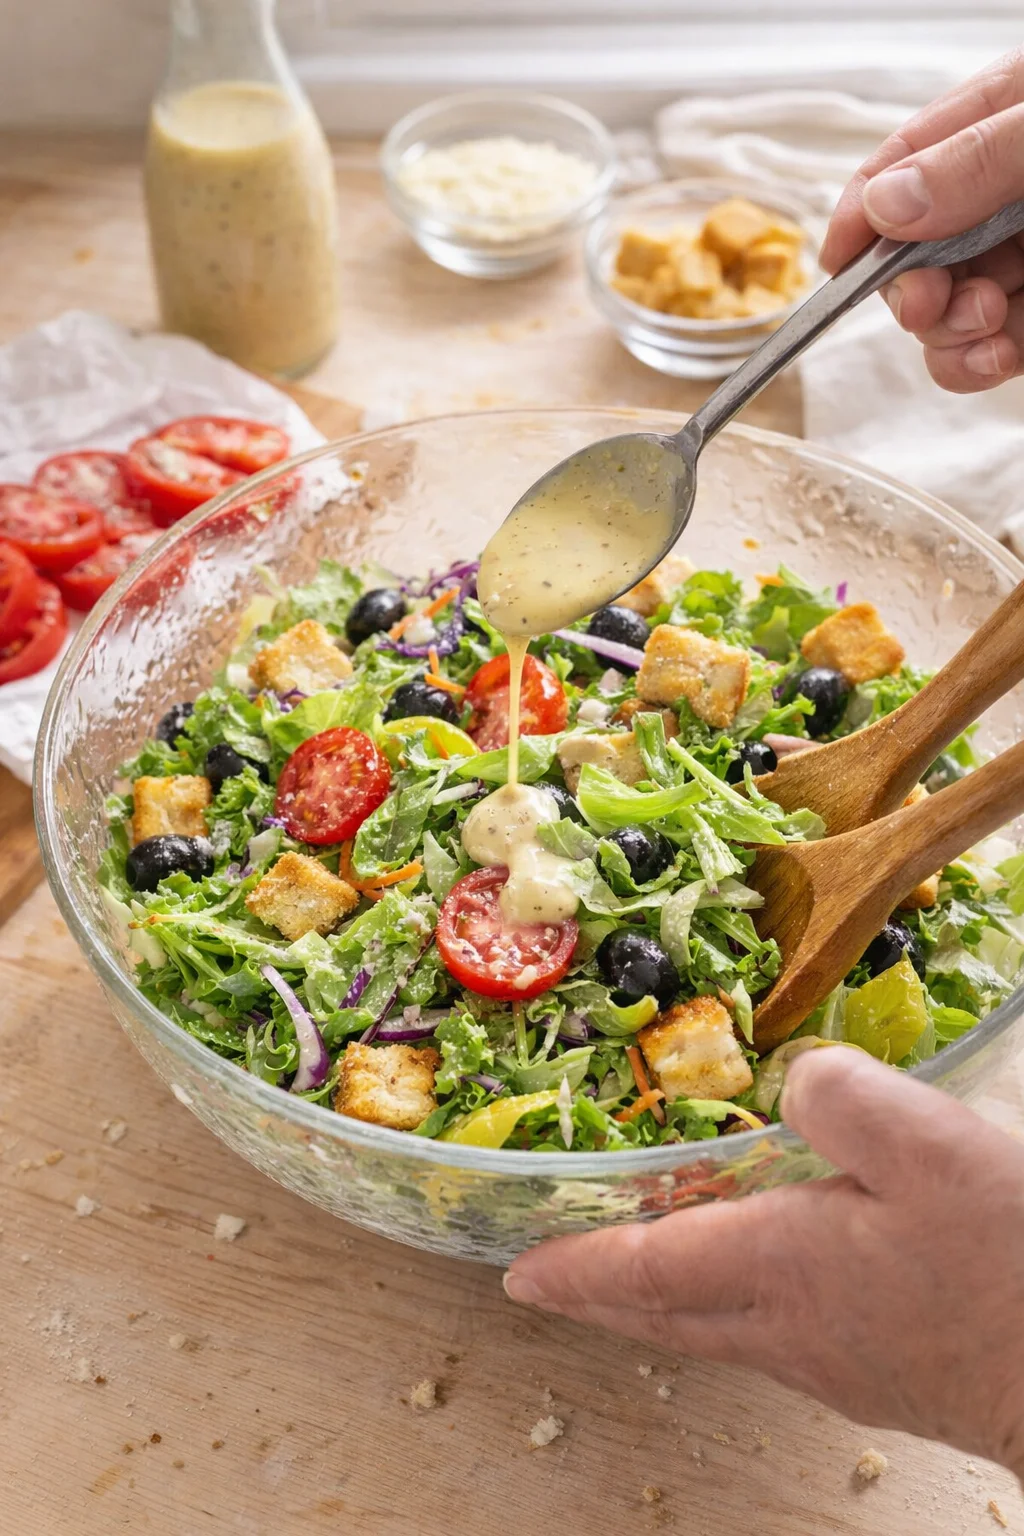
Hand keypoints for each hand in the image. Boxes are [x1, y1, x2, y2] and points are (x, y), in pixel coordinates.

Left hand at [503, 1049, 1023, 1476]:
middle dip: (602, 1295)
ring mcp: (840, 1361)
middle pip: (668, 1316)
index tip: (519, 1271)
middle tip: (554, 1281)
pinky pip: (774, 1337)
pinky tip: (762, 1286)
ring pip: (718, 1331)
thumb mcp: (927, 1145)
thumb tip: (793, 1080)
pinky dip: (731, 1307)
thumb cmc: (1013, 1264)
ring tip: (640, 1274)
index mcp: (783, 1268)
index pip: (645, 1269)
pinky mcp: (885, 1373)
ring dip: (664, 1302)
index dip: (578, 1265)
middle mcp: (794, 1328)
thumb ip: (839, 1097)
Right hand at [821, 49, 1023, 392]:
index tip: (834, 264)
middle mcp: (1004, 191)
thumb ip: (978, 159)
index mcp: (999, 120)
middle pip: (914, 253)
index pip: (901, 165)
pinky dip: (981, 362)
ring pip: (949, 310)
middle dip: (910, 289)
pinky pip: (993, 346)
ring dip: (948, 335)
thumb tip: (885, 204)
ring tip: (985, 324)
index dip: (859, 216)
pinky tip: (995, 357)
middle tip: (930, 303)